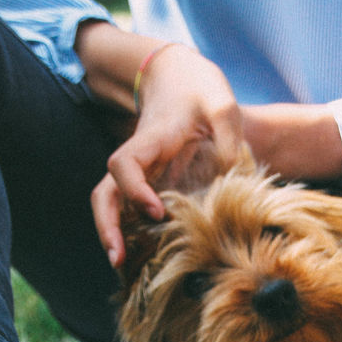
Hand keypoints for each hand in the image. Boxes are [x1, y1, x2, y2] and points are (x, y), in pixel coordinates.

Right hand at [91, 44, 240, 266]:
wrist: (173, 74)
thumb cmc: (197, 87)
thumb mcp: (222, 104)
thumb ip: (230, 138)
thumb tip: (237, 183)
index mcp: (151, 139)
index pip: (125, 164)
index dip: (134, 190)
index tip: (156, 212)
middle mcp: (137, 158)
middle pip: (105, 193)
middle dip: (107, 226)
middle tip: (118, 260)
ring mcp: (138, 171)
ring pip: (111, 204)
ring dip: (113, 235)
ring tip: (123, 268)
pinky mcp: (145, 181)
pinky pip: (128, 208)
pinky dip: (128, 231)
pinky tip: (141, 256)